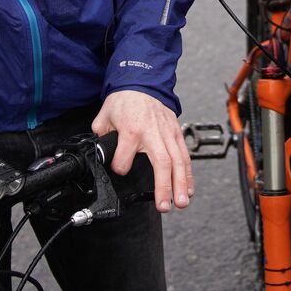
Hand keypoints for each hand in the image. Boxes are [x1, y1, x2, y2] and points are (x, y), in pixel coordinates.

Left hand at [93, 90, 193, 213]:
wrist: (142, 83)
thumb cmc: (124, 101)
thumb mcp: (104, 118)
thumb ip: (101, 139)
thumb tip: (100, 154)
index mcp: (131, 130)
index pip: (124, 159)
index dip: (120, 167)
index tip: (120, 170)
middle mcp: (153, 133)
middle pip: (162, 163)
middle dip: (164, 187)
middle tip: (164, 206)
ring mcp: (167, 133)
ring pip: (178, 161)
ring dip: (181, 184)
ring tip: (182, 202)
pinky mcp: (176, 132)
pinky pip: (185, 155)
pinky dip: (188, 173)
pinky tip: (189, 188)